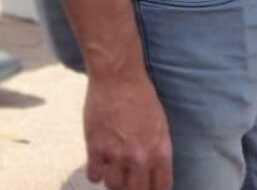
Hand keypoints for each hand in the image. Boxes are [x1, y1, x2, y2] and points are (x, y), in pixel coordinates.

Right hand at [84, 71, 172, 189]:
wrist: (117, 77)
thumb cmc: (140, 96)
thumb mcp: (160, 125)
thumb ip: (157, 150)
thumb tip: (152, 170)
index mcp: (160, 152)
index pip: (161, 188)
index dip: (153, 189)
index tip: (146, 185)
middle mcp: (140, 158)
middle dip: (132, 188)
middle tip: (127, 180)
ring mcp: (116, 155)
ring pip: (114, 187)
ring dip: (113, 181)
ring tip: (112, 171)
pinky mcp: (96, 148)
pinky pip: (94, 176)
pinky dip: (96, 173)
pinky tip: (98, 164)